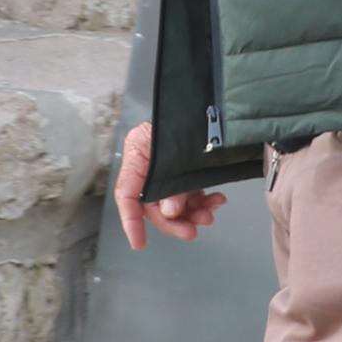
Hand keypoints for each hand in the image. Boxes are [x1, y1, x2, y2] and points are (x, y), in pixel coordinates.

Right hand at [113, 122, 225, 249]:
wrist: (214, 98)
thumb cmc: (191, 114)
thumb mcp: (178, 151)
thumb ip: (173, 183)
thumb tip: (170, 211)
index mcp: (138, 152)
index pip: (126, 194)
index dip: (131, 221)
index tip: (139, 243)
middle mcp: (149, 162)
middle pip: (153, 203)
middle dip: (174, 220)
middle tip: (191, 231)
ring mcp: (167, 166)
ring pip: (174, 201)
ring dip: (191, 212)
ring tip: (208, 215)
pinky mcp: (185, 168)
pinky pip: (190, 191)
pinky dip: (202, 200)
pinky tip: (215, 201)